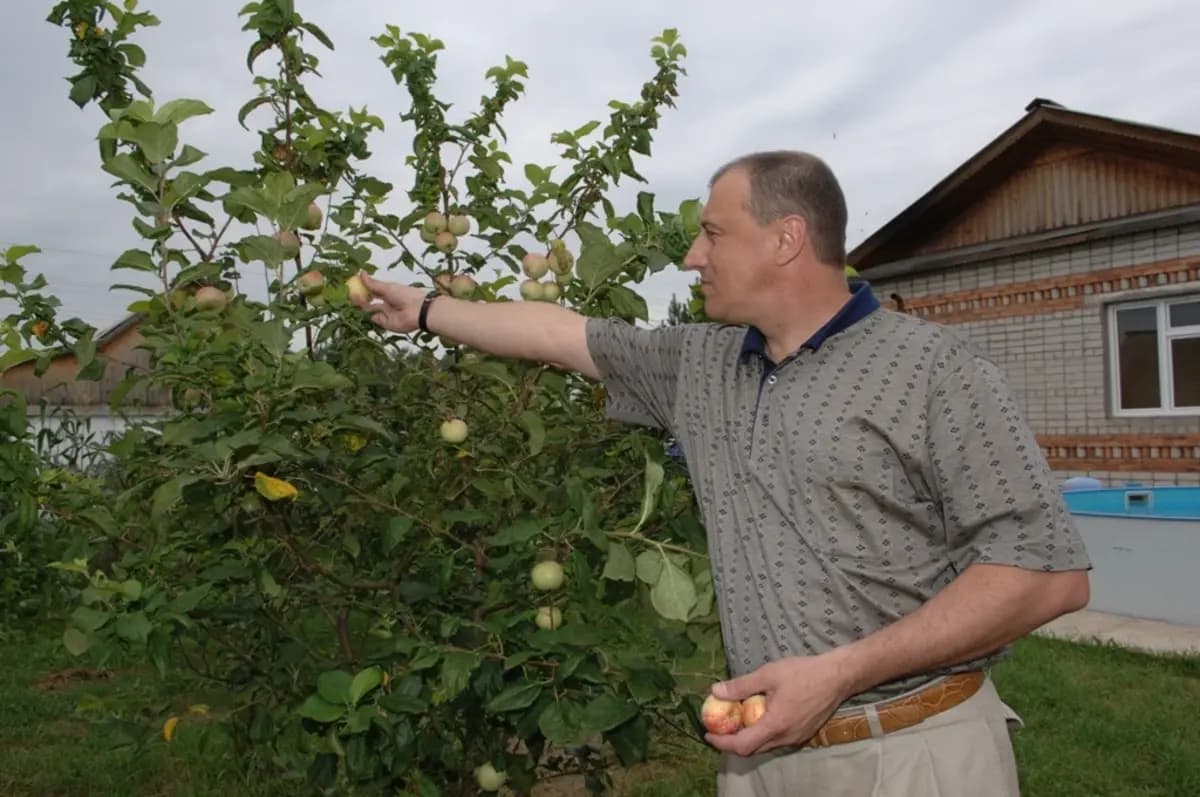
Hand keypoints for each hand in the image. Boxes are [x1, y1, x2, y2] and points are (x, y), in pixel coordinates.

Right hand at [352, 272, 429, 332]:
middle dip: (359, 298)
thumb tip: (360, 273)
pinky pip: (375, 320)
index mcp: (388, 294)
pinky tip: (367, 308)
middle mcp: (386, 305)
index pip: (373, 292)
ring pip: (370, 311)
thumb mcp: (387, 287)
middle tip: (349, 293)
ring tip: (353, 296)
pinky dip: (370, 315)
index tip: (352, 285)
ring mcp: (386, 315)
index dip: (363, 289)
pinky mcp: (386, 324)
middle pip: (369, 302)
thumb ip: (373, 283)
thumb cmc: (405, 295)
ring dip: (362, 305)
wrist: (417, 310)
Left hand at [704, 654, 853, 756]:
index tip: (707, 734)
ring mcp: (796, 738)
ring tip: (735, 721)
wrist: (838, 676)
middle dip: (731, 742)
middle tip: (719, 728)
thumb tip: (716, 691)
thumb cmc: (803, 673)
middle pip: (752, 750)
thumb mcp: (768, 675)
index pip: (742, 745)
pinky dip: (762, 735)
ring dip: (747, 739)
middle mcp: (786, 738)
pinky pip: (776, 742)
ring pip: (765, 747)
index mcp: (776, 725)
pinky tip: (758, 718)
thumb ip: (741, 686)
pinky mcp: (803, 734)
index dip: (722, 742)